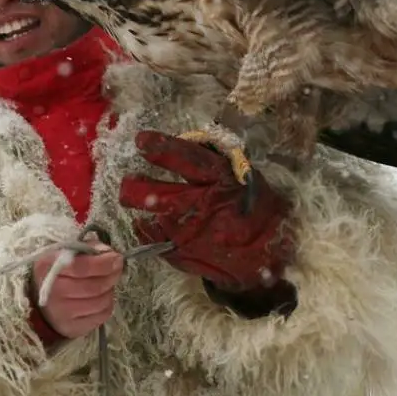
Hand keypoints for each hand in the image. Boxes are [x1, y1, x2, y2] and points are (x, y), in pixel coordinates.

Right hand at [30, 238, 123, 338]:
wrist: (40, 298)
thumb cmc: (58, 270)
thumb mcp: (67, 251)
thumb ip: (89, 248)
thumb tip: (110, 254)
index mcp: (47, 267)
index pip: (81, 267)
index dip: (103, 263)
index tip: (117, 258)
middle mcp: (52, 293)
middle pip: (94, 287)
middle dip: (111, 276)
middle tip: (116, 269)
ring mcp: (61, 313)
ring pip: (100, 302)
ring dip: (109, 290)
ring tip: (106, 283)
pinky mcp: (72, 328)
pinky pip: (101, 316)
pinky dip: (107, 304)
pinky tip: (101, 297)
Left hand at [119, 130, 295, 293]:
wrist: (269, 254)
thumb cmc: (257, 210)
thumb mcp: (243, 178)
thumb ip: (214, 166)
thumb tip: (184, 149)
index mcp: (219, 180)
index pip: (186, 159)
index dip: (162, 148)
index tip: (141, 141)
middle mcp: (200, 204)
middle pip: (156, 192)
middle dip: (135, 186)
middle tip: (127, 181)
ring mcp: (188, 231)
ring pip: (150, 216)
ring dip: (139, 207)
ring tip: (130, 198)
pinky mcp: (182, 252)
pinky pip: (152, 239)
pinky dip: (145, 229)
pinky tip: (142, 222)